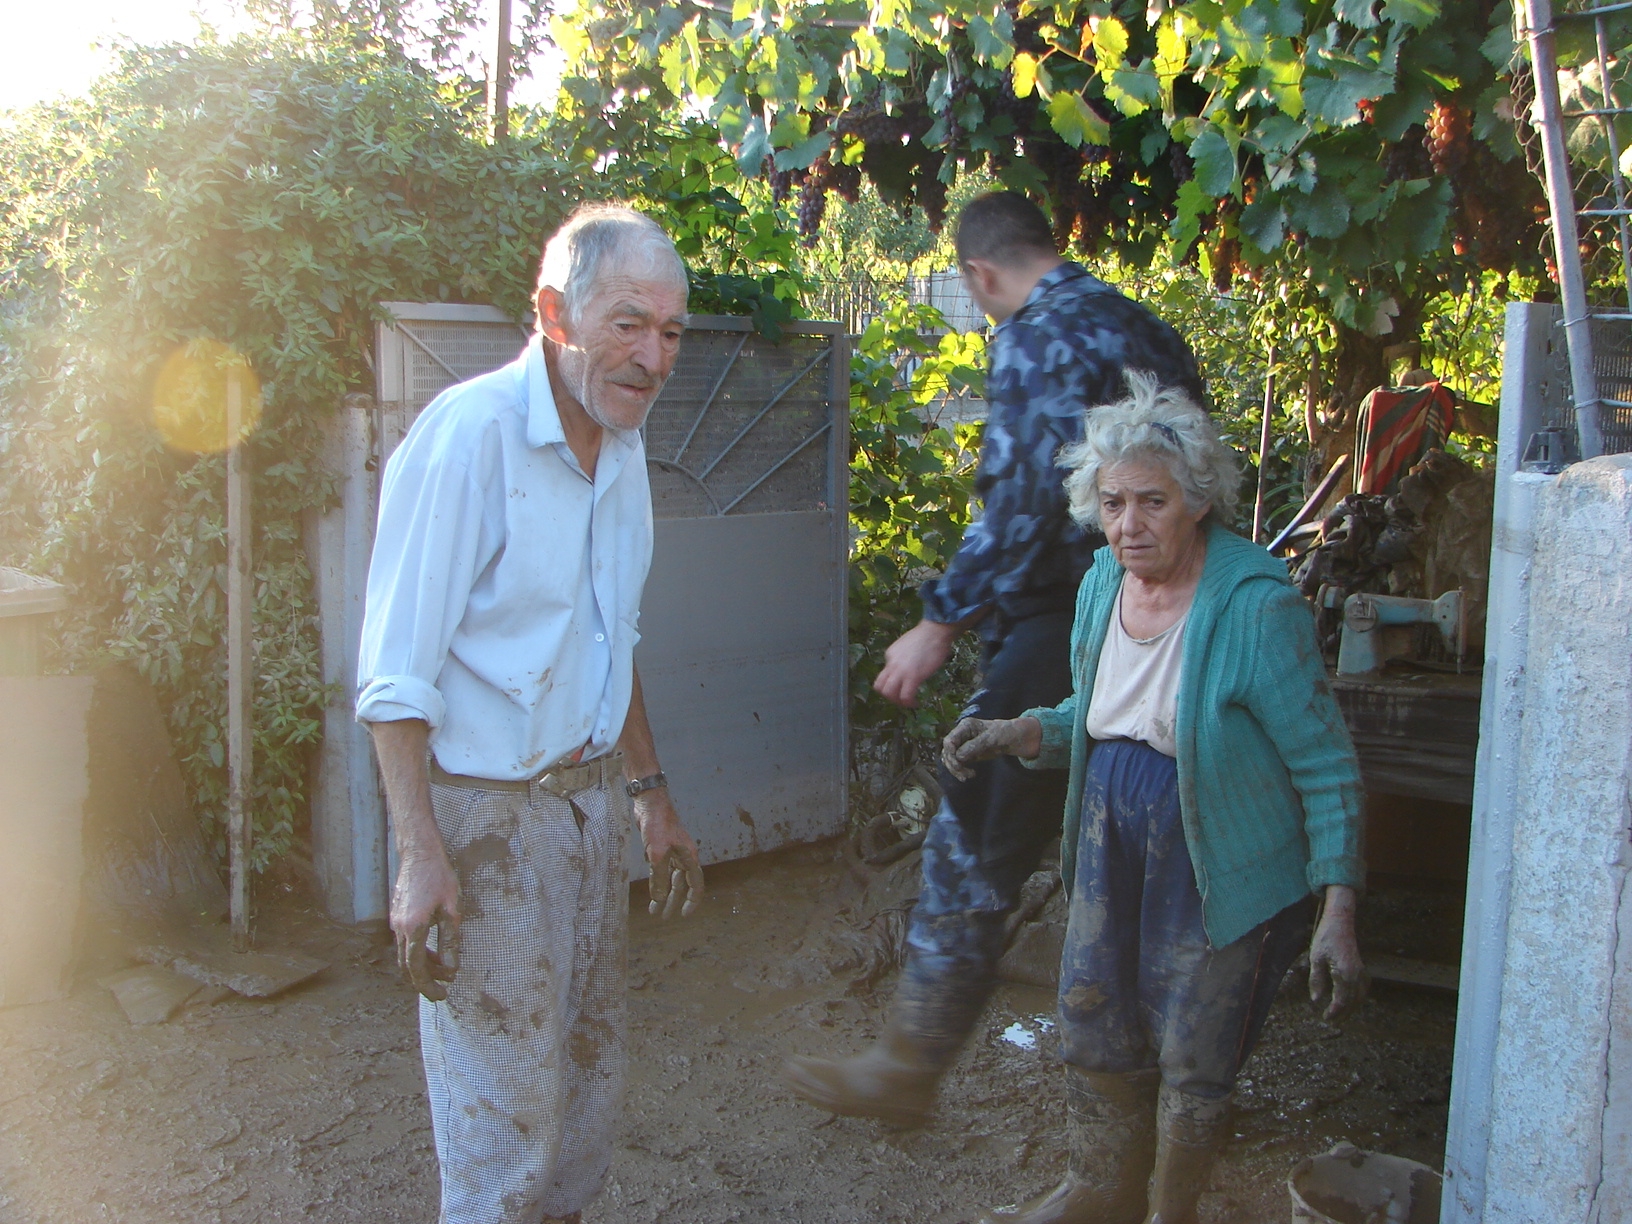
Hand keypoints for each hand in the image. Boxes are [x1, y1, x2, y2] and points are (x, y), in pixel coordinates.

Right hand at [391, 851, 461, 1001]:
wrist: (419, 853)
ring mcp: (395, 922)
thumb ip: (450, 941)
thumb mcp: (452, 910)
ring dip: (424, 965)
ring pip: (407, 954)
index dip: (428, 986)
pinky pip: (406, 942)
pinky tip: (435, 950)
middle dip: (424, 981)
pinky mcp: (397, 915)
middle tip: (442, 990)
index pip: (416, 968)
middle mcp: (399, 928)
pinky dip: (419, 951)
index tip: (441, 995)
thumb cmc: (439, 878)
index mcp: (413, 929)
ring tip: (444, 970)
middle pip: (408, 966)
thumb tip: (450, 969)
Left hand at [635, 789, 703, 918]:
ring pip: (670, 878)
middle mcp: (683, 856)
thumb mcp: (657, 855)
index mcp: (689, 857)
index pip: (696, 884)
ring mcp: (672, 851)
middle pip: (682, 884)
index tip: (685, 915)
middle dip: (674, 901)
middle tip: (665, 916)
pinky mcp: (660, 847)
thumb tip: (659, 899)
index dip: (693, 901)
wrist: (649, 803)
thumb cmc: (657, 826)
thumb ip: (658, 878)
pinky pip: (661, 870)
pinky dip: (657, 881)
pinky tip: (650, 889)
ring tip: (654, 909)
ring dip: (663, 893)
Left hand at [874, 619, 959, 707]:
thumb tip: (909, 665)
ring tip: (908, 702)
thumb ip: (904, 656)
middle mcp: (891, 664)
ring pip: (889, 693)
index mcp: (890, 655)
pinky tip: (916, 703)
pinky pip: (906, 696)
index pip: (885, 674)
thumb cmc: (927, 636)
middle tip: (901, 699)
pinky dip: (909, 703)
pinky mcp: (913, 677)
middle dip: (889, 696)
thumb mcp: (908, 645)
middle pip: (880, 687)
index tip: (904, 684)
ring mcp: (901, 671)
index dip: (894, 682)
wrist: (934, 631)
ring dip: (897, 702)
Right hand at [941, 716, 1043, 781]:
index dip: (950, 754)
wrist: (1013, 738)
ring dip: (956, 770)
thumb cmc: (1004, 733)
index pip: (949, 741)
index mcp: (965, 726)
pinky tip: (970, 774)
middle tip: (965, 775)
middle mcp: (961, 735)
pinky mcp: (967, 753)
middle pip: (947, 752)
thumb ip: (975, 746)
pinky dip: (960, 771)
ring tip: (968, 776)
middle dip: (954, 765)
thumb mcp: (992, 738)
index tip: (959, 765)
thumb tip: (959, 757)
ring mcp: (963, 744)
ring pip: (950, 759)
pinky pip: (957, 763)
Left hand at [1308, 885, 1366, 1020]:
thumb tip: (1316, 999)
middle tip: (1332, 1021)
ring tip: (1341, 1016)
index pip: (1341, 1000)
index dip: (1334, 1012)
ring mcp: (1362, 971)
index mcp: (1344, 974)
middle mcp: (1356, 975)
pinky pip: (1364, 988)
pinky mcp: (1362, 967)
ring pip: (1360, 996)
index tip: (1326, 1018)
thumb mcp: (1315, 958)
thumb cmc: (1325, 938)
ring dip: (1352, 1008)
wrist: (1340, 921)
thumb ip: (1316, 980)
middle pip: (1353, 1002)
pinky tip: (1352, 1000)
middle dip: (1343, 1013)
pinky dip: (1359, 997)